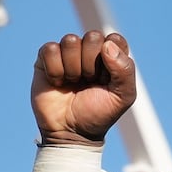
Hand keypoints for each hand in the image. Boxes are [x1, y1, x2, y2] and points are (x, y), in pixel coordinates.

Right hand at [32, 31, 136, 146]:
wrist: (70, 134)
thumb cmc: (98, 115)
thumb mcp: (123, 97)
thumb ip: (125, 69)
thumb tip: (106, 45)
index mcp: (110, 56)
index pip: (114, 39)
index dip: (110, 59)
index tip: (106, 80)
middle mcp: (89, 51)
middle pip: (92, 37)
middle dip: (91, 64)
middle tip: (88, 82)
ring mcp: (67, 54)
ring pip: (70, 40)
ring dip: (72, 67)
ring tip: (72, 83)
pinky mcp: (46, 60)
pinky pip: (50, 49)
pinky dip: (54, 69)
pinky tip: (57, 83)